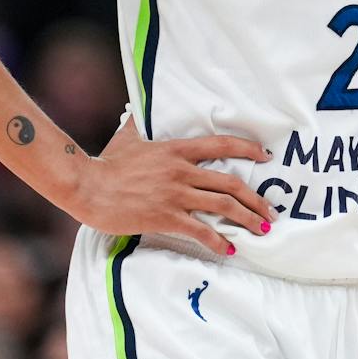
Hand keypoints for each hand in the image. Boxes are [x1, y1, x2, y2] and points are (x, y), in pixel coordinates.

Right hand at [69, 116, 272, 254]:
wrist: (87, 185)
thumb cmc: (105, 163)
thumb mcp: (126, 137)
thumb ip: (137, 124)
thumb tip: (134, 109)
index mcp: (175, 150)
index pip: (220, 145)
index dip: (247, 150)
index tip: (266, 156)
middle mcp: (181, 171)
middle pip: (230, 182)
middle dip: (255, 199)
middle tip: (270, 211)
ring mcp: (175, 194)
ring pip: (222, 206)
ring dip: (247, 219)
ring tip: (261, 230)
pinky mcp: (165, 217)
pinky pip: (199, 230)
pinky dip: (217, 241)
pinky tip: (228, 249)